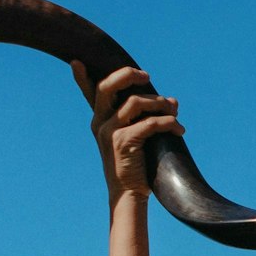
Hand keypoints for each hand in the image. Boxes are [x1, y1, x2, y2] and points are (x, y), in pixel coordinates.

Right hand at [73, 61, 181, 197]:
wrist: (130, 193)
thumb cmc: (137, 165)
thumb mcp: (139, 137)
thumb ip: (150, 117)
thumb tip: (172, 100)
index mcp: (100, 120)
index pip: (89, 94)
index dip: (81, 78)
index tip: (76, 62)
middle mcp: (100, 123)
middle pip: (108, 86)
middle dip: (129, 75)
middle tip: (147, 77)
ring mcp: (109, 132)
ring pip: (135, 102)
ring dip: (159, 104)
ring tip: (174, 113)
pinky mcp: (123, 142)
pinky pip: (150, 123)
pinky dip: (169, 123)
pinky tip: (179, 129)